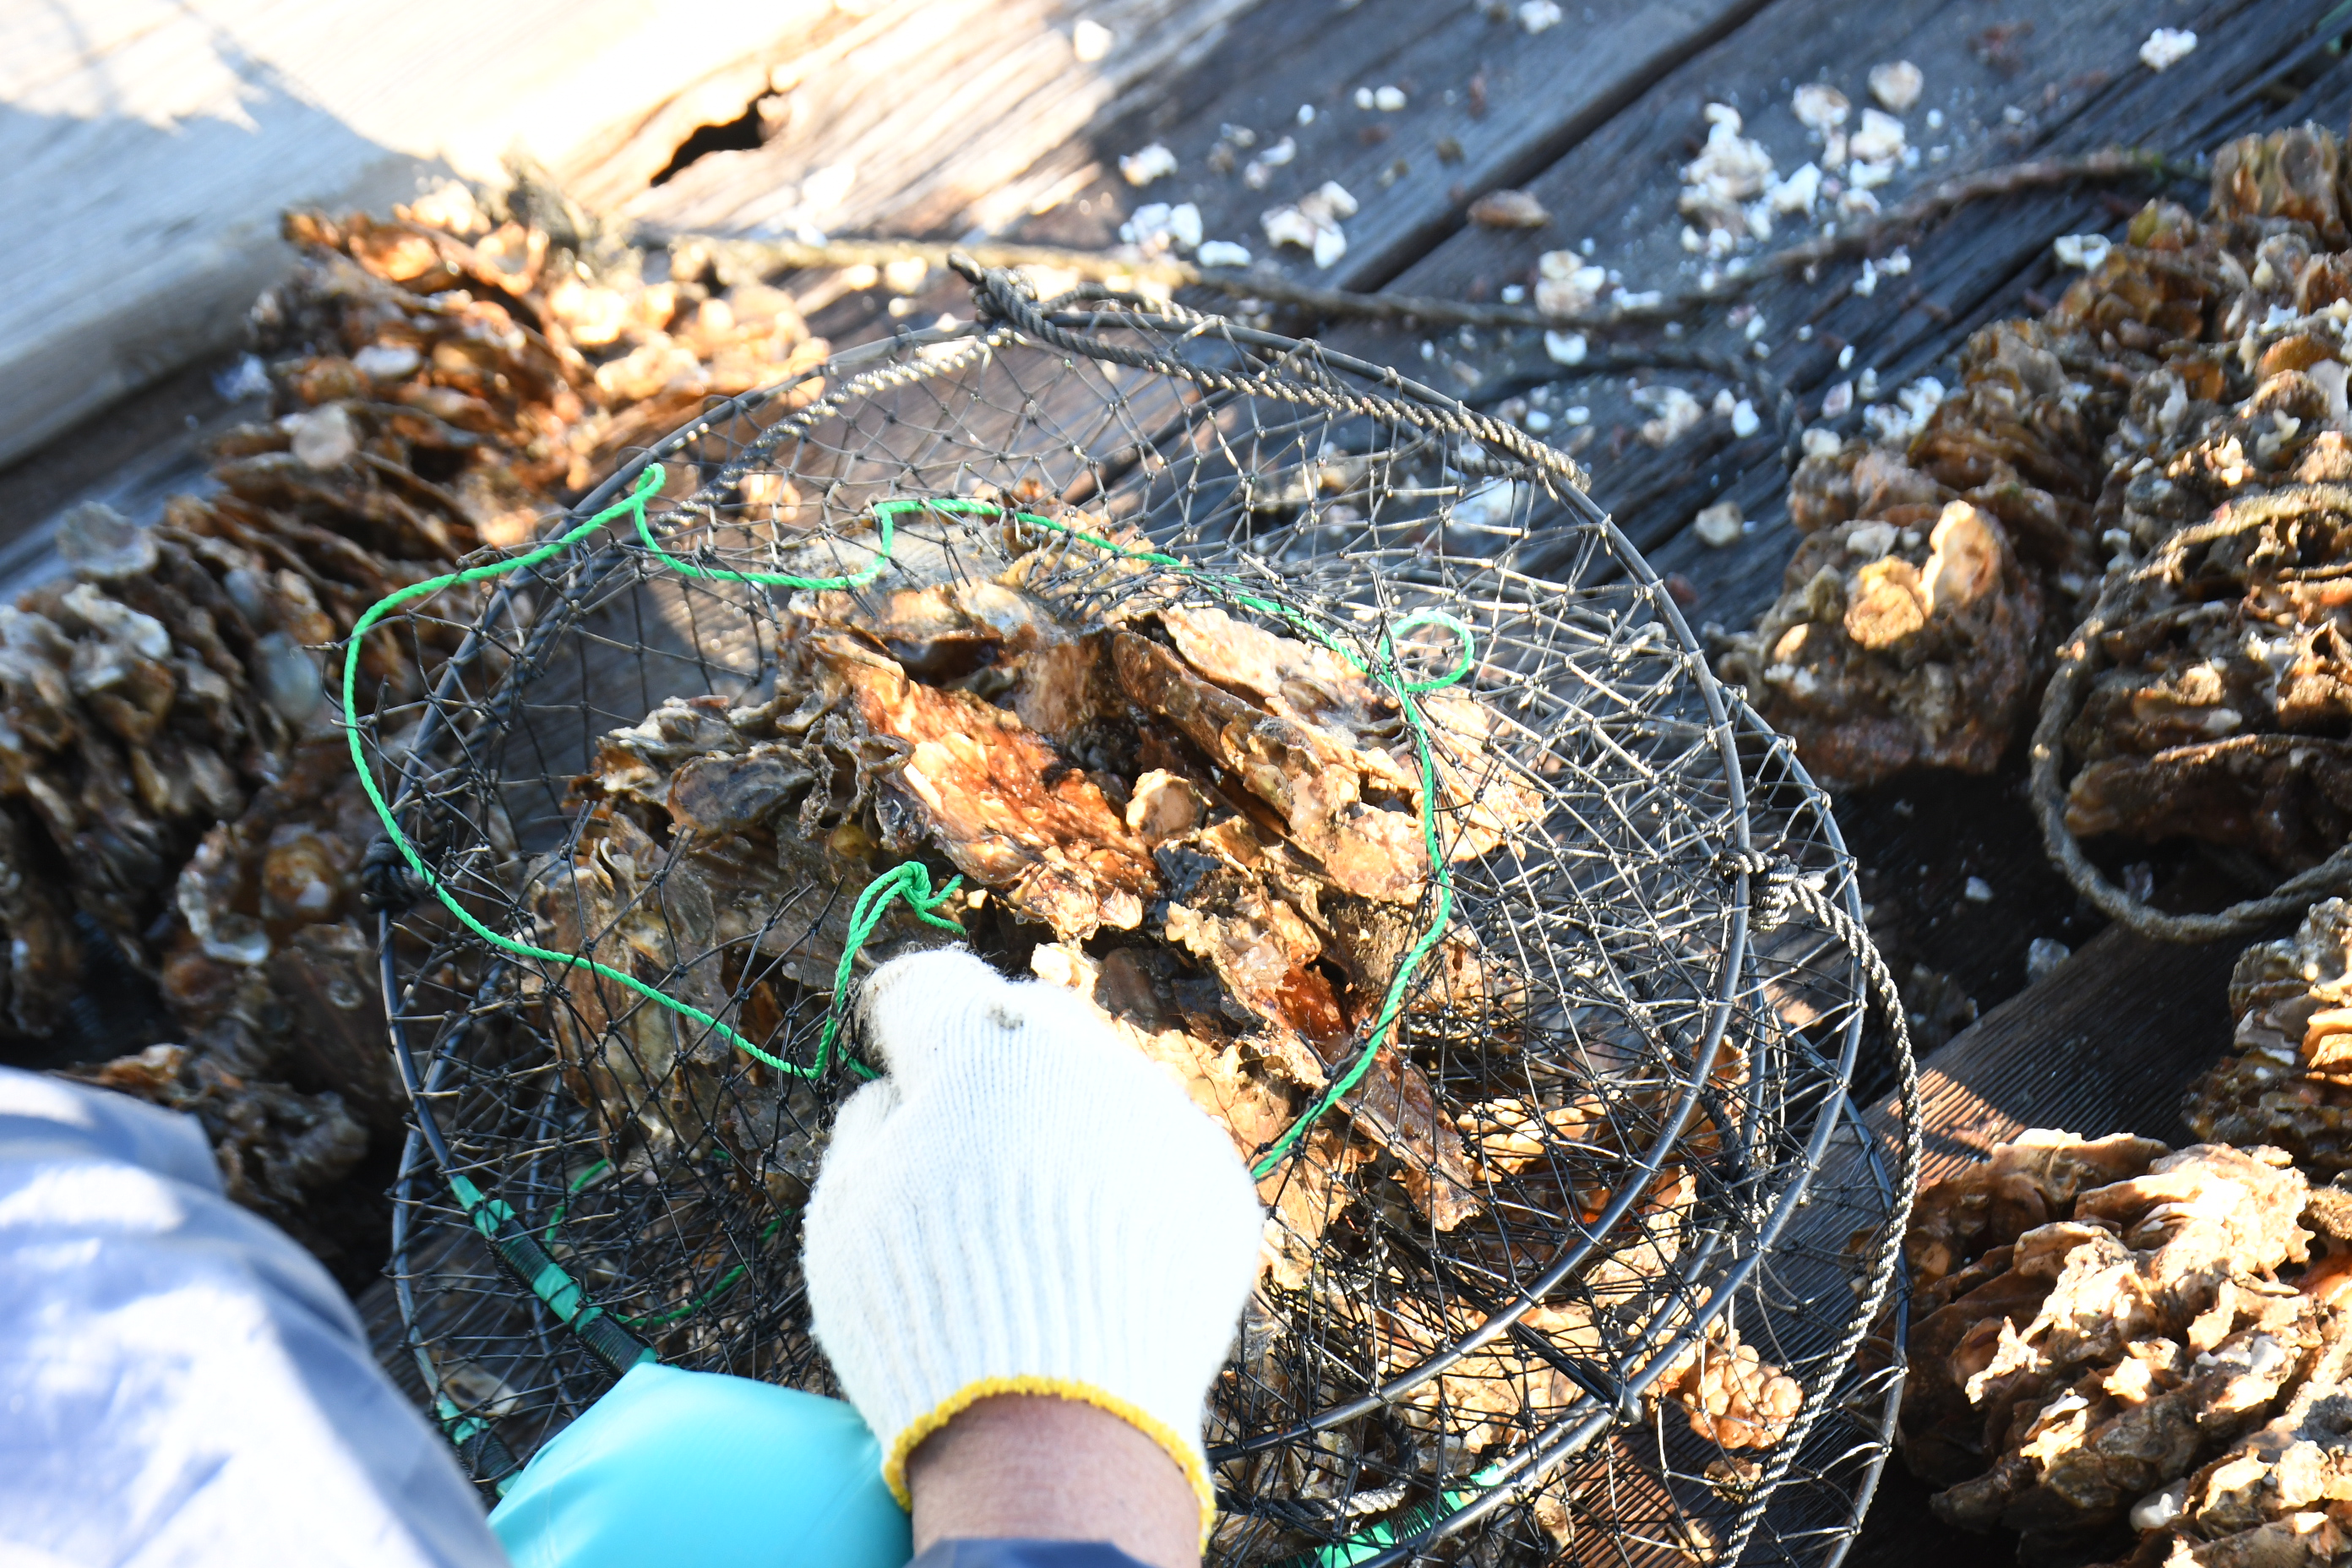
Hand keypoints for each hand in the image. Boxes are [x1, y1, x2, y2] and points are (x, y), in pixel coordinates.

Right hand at [802, 949, 1262, 1559]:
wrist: (1060, 1427)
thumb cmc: (927, 1313)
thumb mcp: (843, 1212)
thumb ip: (869, 1123)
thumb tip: (900, 1092)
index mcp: (981, 1048)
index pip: (933, 988)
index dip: (903, 1023)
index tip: (897, 1058)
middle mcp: (1086, 1059)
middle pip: (1029, 1026)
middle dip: (994, 1065)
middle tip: (964, 1138)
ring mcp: (1164, 1118)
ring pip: (1103, 1089)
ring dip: (1066, 1124)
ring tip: (1032, 1219)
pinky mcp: (1218, 1185)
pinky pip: (1159, 1156)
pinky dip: (1126, 1186)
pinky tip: (1095, 1254)